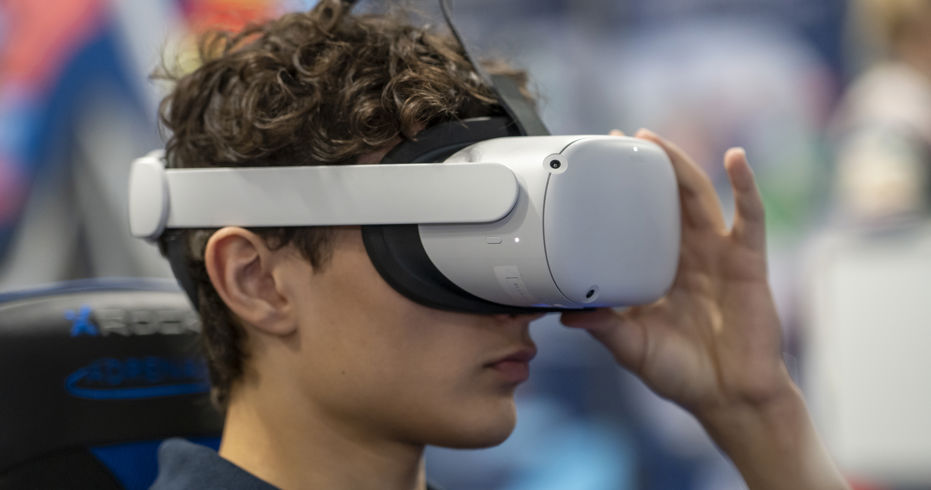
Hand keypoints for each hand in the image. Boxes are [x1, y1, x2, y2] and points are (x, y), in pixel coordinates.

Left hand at [561, 128, 789, 416]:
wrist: (728, 398)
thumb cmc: (681, 372)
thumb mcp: (631, 346)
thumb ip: (603, 326)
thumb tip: (564, 312)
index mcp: (659, 270)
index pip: (639, 219)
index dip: (622, 192)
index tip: (597, 164)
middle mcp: (688, 255)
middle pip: (667, 197)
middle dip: (648, 165)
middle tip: (623, 136)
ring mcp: (719, 254)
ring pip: (699, 197)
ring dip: (679, 164)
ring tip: (655, 138)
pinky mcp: (749, 262)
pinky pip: (750, 217)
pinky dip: (747, 186)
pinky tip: (736, 158)